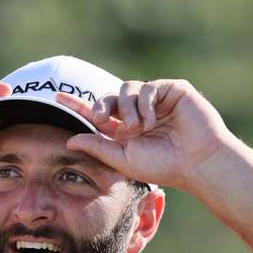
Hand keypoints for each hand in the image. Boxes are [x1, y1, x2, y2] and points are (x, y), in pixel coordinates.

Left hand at [55, 79, 234, 191]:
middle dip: (102, 106)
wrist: (196, 162)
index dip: (77, 105)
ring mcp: (157, 100)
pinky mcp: (173, 90)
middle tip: (103, 119)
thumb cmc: (163, 166)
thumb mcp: (124, 159)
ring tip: (138, 128)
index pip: (98, 113)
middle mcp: (139, 112)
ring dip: (127, 109)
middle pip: (110, 97)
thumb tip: (69, 140)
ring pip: (127, 89)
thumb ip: (97, 147)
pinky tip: (153, 121)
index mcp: (126, 130)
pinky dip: (146, 104)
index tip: (56, 98)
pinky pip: (149, 87)